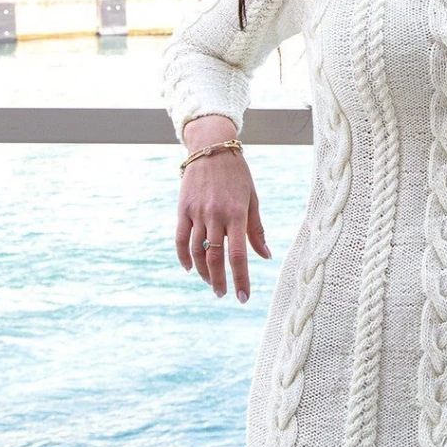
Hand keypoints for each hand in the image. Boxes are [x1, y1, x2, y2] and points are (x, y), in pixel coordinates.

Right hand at [175, 116, 270, 303]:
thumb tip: (266, 256)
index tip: (243, 297)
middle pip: (215, 257)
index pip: (239, 255)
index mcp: (237, 214)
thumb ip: (256, 230)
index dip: (241, 278)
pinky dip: (183, 256)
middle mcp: (215, 215)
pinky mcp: (182, 209)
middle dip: (219, 281)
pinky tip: (189, 268)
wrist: (212, 149)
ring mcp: (197, 213)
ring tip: (210, 283)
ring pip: (196, 251)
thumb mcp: (252, 200)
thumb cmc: (238, 176)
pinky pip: (180, 239)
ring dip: (203, 271)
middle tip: (223, 295)